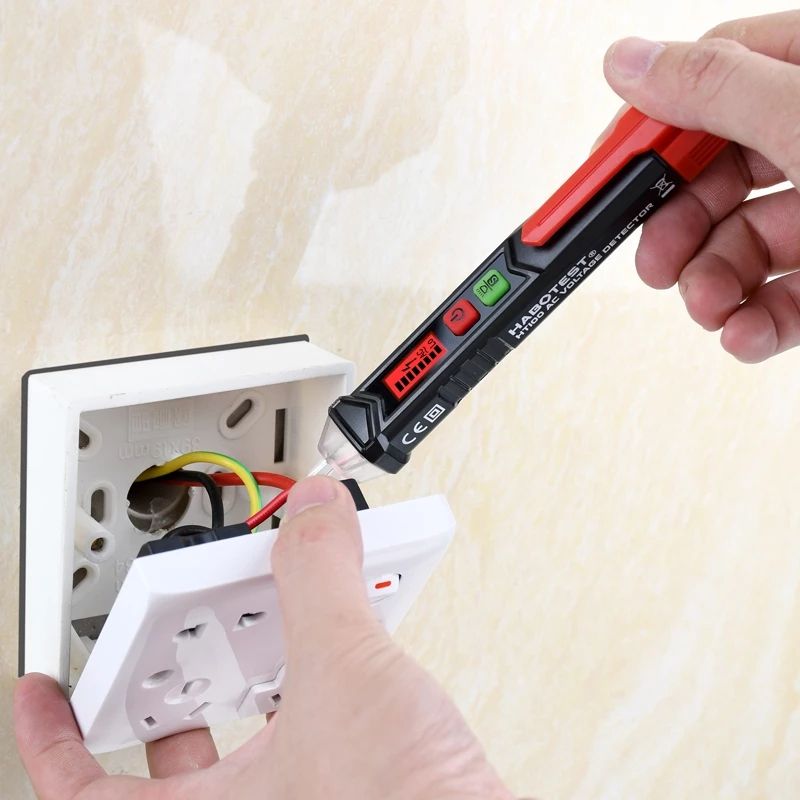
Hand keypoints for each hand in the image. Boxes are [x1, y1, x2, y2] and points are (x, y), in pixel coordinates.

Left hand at [15, 477, 513, 799]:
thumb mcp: (344, 673)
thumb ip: (321, 579)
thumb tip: (312, 511)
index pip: (87, 792)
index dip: (53, 738)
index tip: (41, 693)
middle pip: (177, 753)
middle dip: (175, 680)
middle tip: (177, 634)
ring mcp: (309, 799)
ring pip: (253, 735)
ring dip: (257, 670)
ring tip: (270, 618)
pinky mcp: (356, 786)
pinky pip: (312, 726)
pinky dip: (316, 679)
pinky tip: (347, 645)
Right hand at [603, 11, 799, 361]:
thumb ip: (718, 90)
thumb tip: (626, 61)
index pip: (705, 84)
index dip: (645, 137)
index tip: (600, 184)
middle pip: (713, 176)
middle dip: (679, 231)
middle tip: (655, 264)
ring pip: (742, 242)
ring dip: (712, 287)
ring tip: (711, 311)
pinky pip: (782, 294)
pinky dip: (757, 321)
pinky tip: (746, 334)